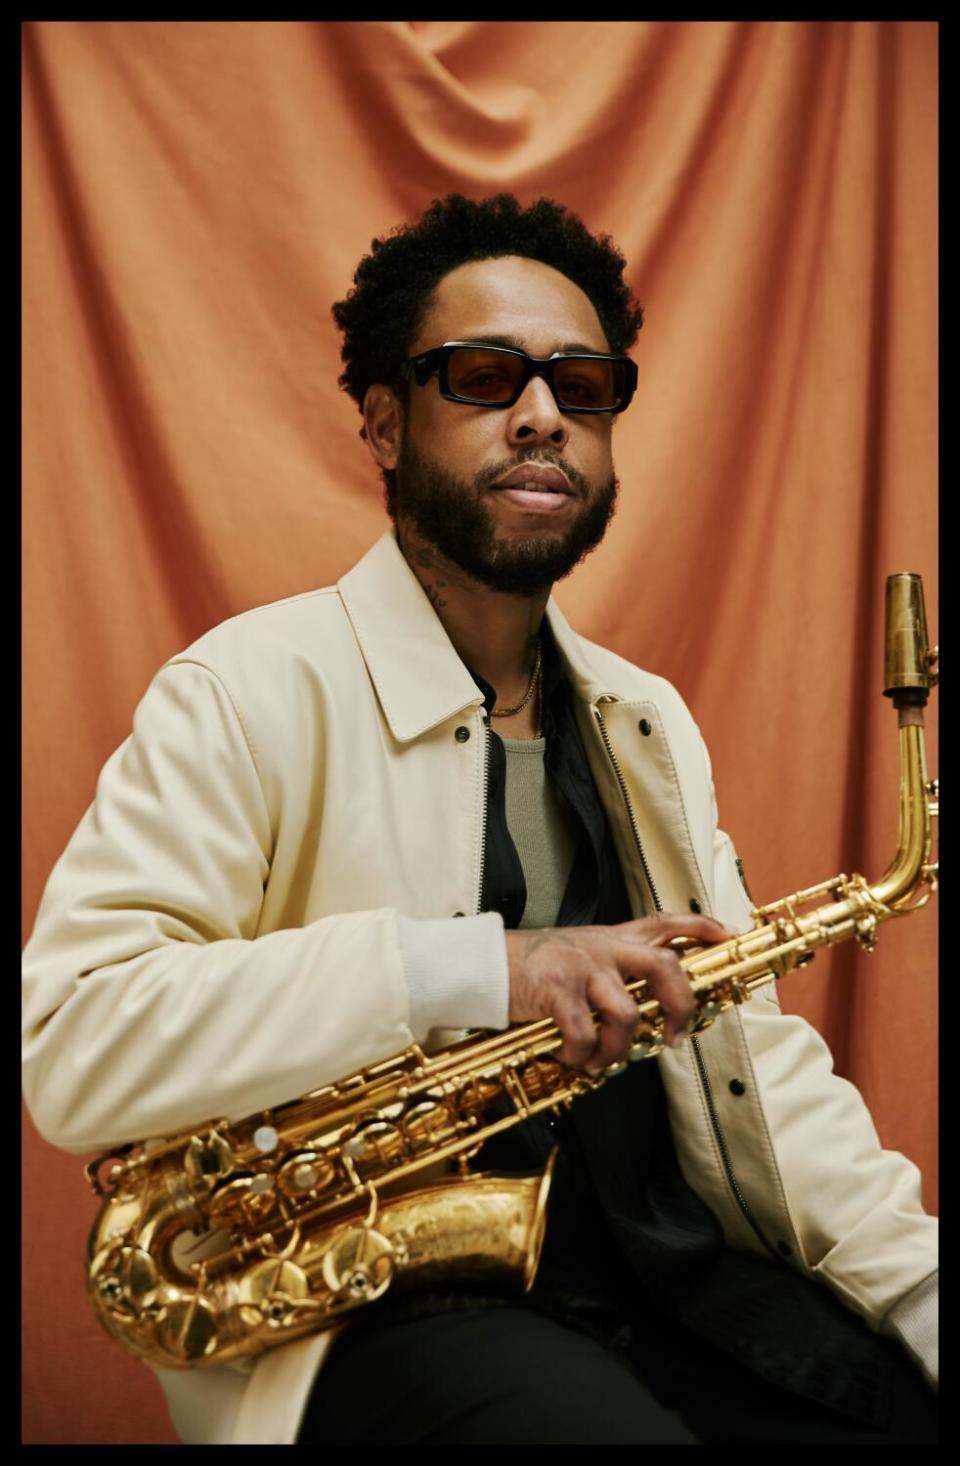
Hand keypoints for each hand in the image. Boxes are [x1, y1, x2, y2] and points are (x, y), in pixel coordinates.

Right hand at [504, 913, 733, 1074]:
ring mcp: (582, 968)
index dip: (701, 927)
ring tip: (602, 1061)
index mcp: (613, 939)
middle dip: (682, 1006)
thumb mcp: (580, 953)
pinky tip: (573, 1058)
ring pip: (626, 1012)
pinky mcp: (557, 991)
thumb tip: (647, 1012)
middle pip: (664, 966)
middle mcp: (603, 948)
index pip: (665, 922)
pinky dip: (582, 1055)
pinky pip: (583, 1033)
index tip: (729, 936)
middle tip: (676, 1037)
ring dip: (619, 1048)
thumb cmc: (536, 967)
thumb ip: (614, 969)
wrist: (487, 964)